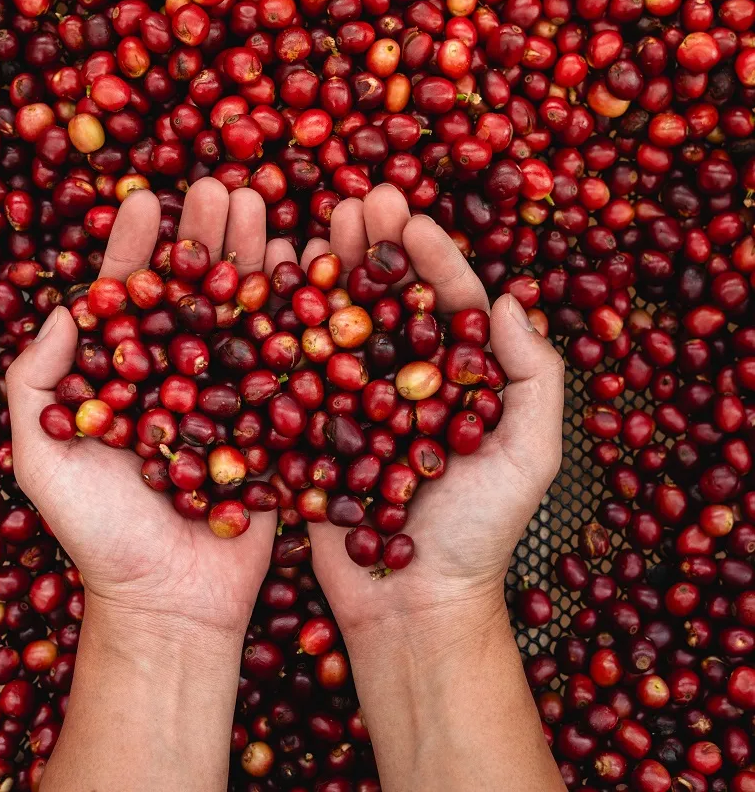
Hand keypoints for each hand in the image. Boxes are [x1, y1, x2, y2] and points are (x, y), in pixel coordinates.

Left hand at [6, 177, 277, 637]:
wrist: (172, 602)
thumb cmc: (98, 536)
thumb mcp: (42, 460)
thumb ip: (37, 383)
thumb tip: (63, 308)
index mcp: (125, 376)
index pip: (130, 299)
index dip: (135, 249)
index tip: (143, 200)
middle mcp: (179, 375)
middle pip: (192, 294)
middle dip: (204, 238)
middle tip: (218, 185)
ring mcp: (229, 394)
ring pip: (241, 314)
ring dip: (251, 259)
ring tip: (260, 205)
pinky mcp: (274, 420)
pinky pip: (286, 357)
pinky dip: (294, 311)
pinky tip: (301, 265)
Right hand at [297, 184, 565, 640]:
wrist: (409, 605)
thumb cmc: (479, 533)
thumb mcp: (527, 456)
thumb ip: (530, 377)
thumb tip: (508, 300)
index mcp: (460, 377)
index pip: (449, 302)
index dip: (433, 257)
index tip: (410, 218)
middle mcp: (405, 378)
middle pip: (389, 299)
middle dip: (376, 247)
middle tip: (360, 198)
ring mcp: (355, 400)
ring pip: (342, 321)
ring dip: (330, 271)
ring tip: (317, 222)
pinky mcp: (311, 426)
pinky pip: (299, 366)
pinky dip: (286, 323)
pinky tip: (272, 281)